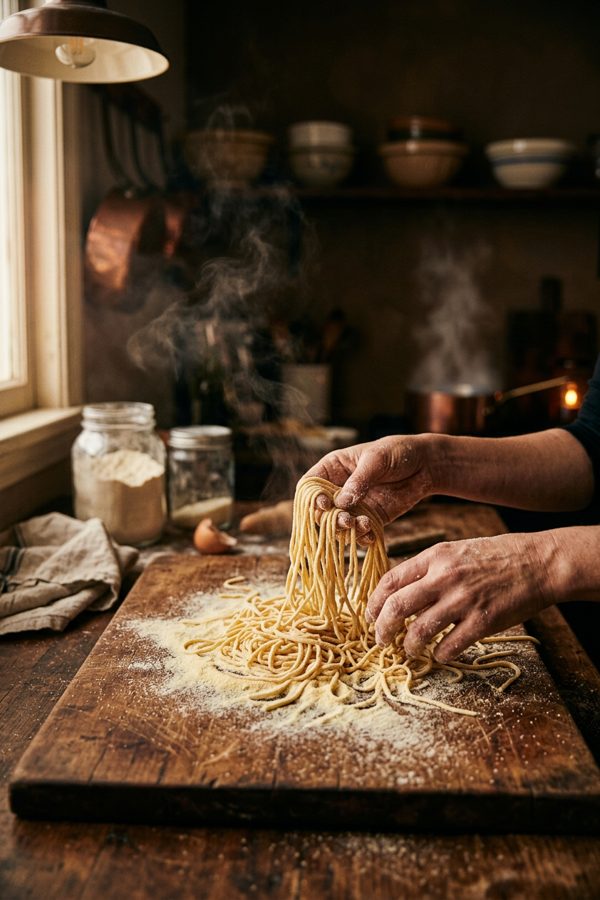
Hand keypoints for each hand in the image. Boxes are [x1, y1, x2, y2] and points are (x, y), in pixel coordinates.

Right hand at [305, 435, 434, 541]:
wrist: (425, 465)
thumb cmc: (398, 452)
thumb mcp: (377, 460)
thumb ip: (359, 480)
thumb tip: (341, 502)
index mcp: (334, 467)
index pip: (310, 484)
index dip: (311, 497)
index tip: (324, 504)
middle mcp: (339, 488)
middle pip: (320, 509)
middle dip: (328, 518)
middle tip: (345, 521)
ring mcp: (353, 505)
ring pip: (337, 524)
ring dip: (345, 530)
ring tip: (361, 525)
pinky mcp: (369, 517)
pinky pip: (358, 533)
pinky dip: (361, 537)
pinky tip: (370, 534)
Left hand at [366, 531, 561, 660]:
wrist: (537, 562)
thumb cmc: (495, 556)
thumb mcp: (455, 551)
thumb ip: (428, 569)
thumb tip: (399, 593)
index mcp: (435, 556)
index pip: (390, 581)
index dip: (374, 603)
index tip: (370, 616)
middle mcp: (444, 577)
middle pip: (397, 607)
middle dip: (383, 629)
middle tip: (381, 640)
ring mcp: (463, 600)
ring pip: (419, 631)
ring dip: (409, 646)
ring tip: (410, 651)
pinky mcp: (483, 621)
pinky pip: (449, 646)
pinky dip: (440, 654)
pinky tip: (440, 654)